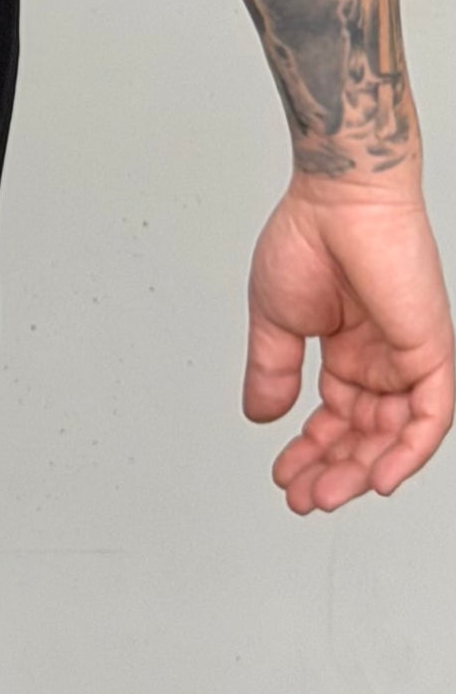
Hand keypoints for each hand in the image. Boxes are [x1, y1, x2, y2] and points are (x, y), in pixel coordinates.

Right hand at [244, 175, 453, 510]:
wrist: (338, 197)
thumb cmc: (309, 237)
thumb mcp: (275, 318)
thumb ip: (272, 370)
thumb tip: (260, 415)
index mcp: (348, 350)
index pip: (337, 420)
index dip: (310, 452)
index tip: (284, 475)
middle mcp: (382, 359)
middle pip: (366, 436)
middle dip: (334, 471)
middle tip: (304, 495)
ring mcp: (409, 358)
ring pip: (396, 436)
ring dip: (364, 470)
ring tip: (327, 492)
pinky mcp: (433, 352)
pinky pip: (431, 417)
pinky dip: (409, 452)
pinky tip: (379, 478)